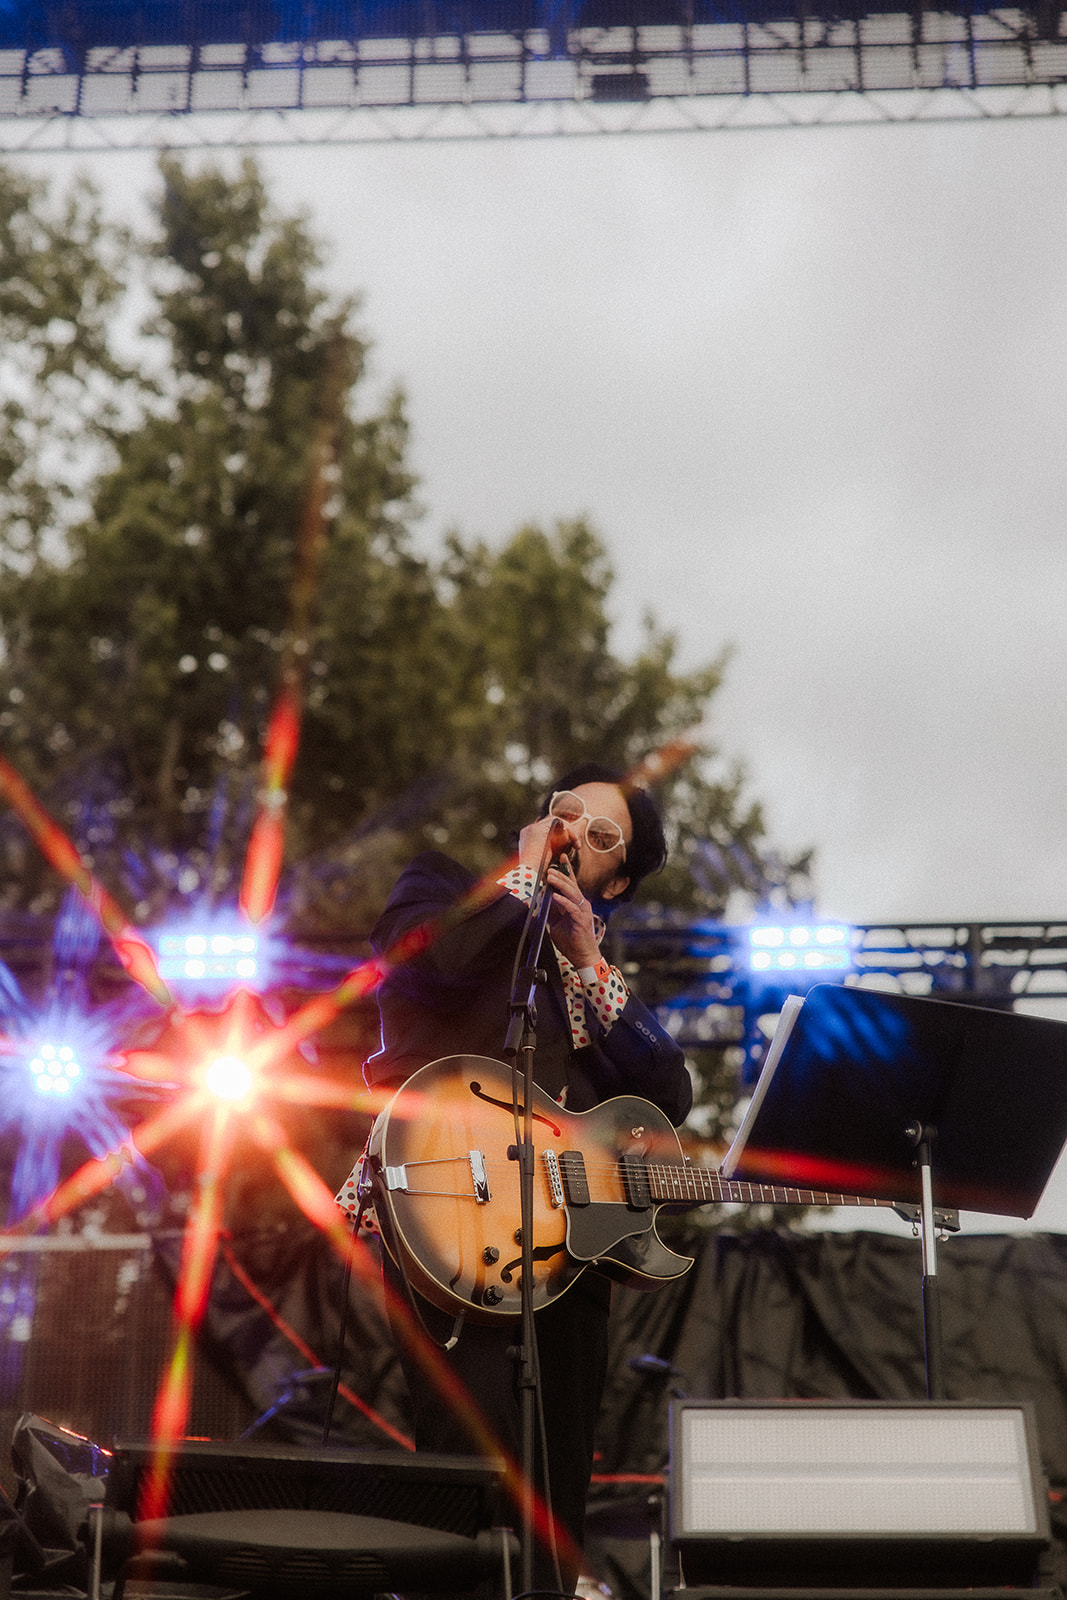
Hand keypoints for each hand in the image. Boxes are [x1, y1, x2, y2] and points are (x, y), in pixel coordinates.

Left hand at [543, 856, 600, 970]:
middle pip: (571, 885)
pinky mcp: (582, 920)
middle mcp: (581, 904)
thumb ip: (552, 910)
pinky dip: (563, 901)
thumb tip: (542, 900)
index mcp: (576, 903)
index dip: (567, 870)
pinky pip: (572, 908)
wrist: (583, 956)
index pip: (571, 883)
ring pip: (572, 893)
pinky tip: (555, 896)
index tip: (561, 857)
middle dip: (560, 875)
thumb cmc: (572, 940)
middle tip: (550, 867)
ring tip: (551, 877)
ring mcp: (583, 911)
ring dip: (561, 884)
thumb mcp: (557, 922)